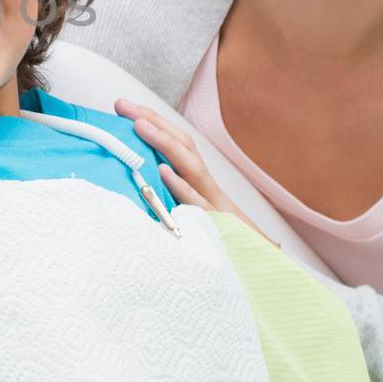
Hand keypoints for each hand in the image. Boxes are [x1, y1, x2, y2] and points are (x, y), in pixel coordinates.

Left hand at [114, 100, 266, 238]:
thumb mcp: (192, 220)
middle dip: (154, 121)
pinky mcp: (217, 230)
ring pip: (192, 169)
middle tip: (123, 105)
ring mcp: (214, 208)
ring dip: (166, 144)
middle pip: (183, 147)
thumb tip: (141, 184)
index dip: (154, 122)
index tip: (124, 106)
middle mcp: (208, 190)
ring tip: (140, 126)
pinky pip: (199, 207)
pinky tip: (165, 174)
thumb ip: (170, 203)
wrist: (259, 276)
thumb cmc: (221, 246)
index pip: (177, 145)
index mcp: (200, 185)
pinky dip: (183, 189)